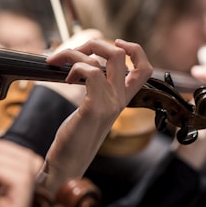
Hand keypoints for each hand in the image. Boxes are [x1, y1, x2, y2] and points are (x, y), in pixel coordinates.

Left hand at [41, 38, 152, 187]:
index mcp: (122, 99)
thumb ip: (96, 89)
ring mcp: (110, 103)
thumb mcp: (92, 108)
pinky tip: (66, 79)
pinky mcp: (95, 107)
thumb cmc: (76, 137)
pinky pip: (91, 72)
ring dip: (75, 52)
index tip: (116, 43)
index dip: (134, 49)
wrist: (68, 163)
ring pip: (105, 58)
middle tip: (75, 52)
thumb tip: (85, 65)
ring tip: (60, 62)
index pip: (145, 68)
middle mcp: (120, 99)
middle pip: (121, 53)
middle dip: (95, 43)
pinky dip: (75, 67)